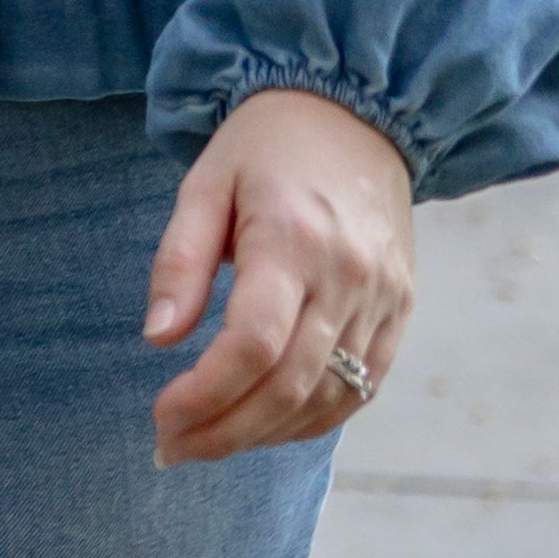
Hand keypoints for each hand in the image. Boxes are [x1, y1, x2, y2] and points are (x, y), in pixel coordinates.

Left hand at [144, 92, 414, 463]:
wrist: (358, 110)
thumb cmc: (266, 146)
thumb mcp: (204, 183)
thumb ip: (178, 261)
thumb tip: (157, 336)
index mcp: (293, 239)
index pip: (252, 347)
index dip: (204, 396)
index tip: (161, 415)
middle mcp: (347, 275)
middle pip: (289, 386)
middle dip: (224, 432)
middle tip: (172, 447)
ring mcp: (383, 296)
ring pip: (328, 398)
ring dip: (265, 435)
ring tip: (211, 442)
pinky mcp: (401, 307)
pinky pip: (363, 387)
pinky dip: (314, 419)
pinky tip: (268, 427)